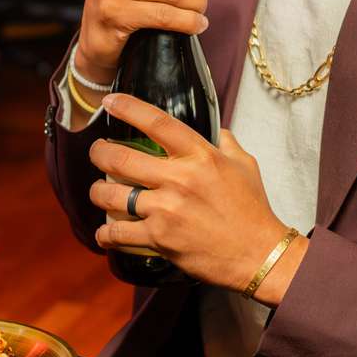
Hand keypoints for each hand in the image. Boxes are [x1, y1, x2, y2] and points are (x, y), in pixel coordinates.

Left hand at [88, 92, 307, 302]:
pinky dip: (105, 233)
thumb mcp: (245, 165)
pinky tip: (105, 232)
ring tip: (99, 191)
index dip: (128, 108)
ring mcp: (166, 210)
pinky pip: (117, 233)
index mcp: (200, 156)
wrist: (258, 255)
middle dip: (99, 153)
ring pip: (111, 195)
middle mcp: (179, 179)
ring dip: (98, 192)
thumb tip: (216, 130)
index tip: (111, 102)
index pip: (157, 123)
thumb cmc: (252, 210)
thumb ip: (226, 143)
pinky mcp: (159, 239)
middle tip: (97, 153)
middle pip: (120, 158)